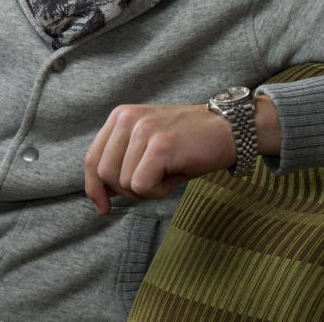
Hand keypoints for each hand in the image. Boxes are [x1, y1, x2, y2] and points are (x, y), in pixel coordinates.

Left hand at [84, 104, 235, 214]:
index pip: (92, 158)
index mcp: (120, 117)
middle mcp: (127, 119)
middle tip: (154, 185)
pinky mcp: (160, 146)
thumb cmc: (189, 145)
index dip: (94, 187)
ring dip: (146, 191)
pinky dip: (158, 192)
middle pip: (104, 173)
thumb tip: (100, 196)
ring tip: (168, 175)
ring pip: (123, 183)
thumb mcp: (148, 147)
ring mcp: (143, 130)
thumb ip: (121, 163)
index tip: (103, 207)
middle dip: (126, 191)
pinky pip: (142, 186)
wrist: (231, 129)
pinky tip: (174, 176)